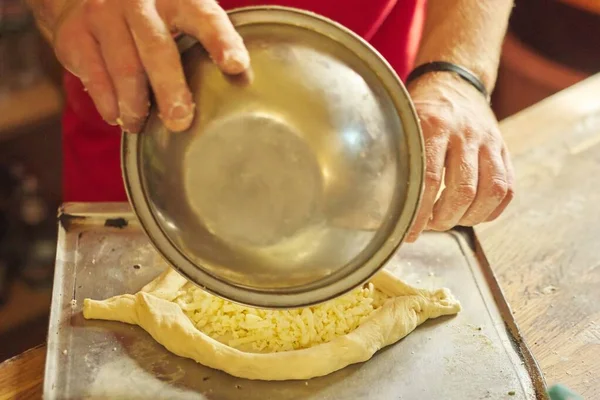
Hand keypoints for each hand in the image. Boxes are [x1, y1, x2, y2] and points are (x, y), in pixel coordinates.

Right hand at [51, 0, 248, 132]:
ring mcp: (105, 15)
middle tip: (180, 121)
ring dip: (136, 104)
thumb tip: (237, 82)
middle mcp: (140, 1)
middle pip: (158, 49)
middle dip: (171, 89)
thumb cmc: (150, 15)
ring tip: (142, 125)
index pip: (205, 17)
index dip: (222, 41)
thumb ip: (203, 40)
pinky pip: (94, 76)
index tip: (236, 66)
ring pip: (124, 68)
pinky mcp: (76, 35)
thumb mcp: (179, 13)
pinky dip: (108, 102)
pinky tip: (118, 116)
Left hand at [406, 73, 514, 241]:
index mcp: (433, 125)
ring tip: (451, 220)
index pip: (429, 180)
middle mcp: (465, 133)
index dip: (419, 214)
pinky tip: (474, 214)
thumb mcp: (403, 125)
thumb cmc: (421, 111)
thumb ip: (397, 157)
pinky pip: (508, 188)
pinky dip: (492, 210)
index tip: (410, 233)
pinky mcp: (504, 148)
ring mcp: (488, 141)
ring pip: (490, 191)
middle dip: (445, 220)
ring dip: (469, 218)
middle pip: (462, 191)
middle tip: (431, 225)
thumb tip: (383, 201)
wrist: (455, 83)